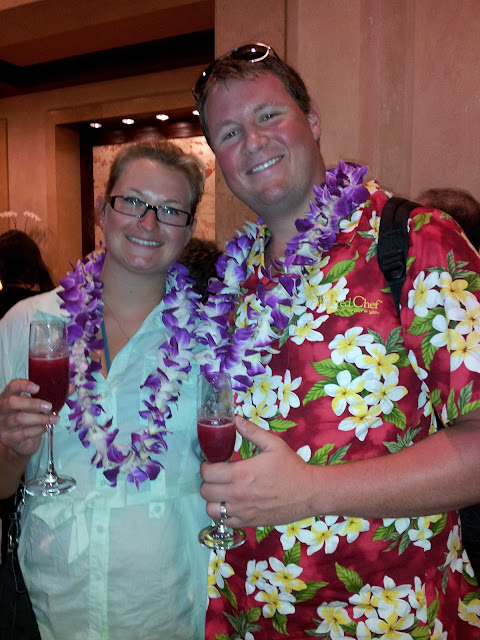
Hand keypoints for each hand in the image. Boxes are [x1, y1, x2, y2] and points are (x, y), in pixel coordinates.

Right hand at [0, 379, 57, 456]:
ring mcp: (3, 424)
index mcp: (8, 396)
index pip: (12, 387)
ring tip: (55, 419)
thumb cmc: (30, 417)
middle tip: (50, 406)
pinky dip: (38, 430)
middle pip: (12, 402)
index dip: (23, 385)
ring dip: (41, 418)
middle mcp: (2, 409)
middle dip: (33, 403)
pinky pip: (24, 433)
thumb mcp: (39, 404)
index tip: (37, 387)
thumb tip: (71, 388)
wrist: (21, 442)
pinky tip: (45, 428)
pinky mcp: (8, 438)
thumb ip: (53, 396)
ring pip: (20, 418)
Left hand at [200, 416, 316, 527]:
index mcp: (240, 473)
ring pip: (211, 509)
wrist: (309, 492)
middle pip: (205, 491)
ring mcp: (242, 511)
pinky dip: (224, 514)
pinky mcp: (249, 522)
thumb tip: (235, 419)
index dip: (206, 466)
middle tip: (217, 476)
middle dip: (208, 482)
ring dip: (213, 500)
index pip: (207, 473)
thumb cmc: (292, 467)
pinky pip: (225, 522)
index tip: (212, 463)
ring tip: (222, 491)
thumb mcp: (273, 444)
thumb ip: (251, 431)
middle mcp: (237, 494)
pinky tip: (232, 504)